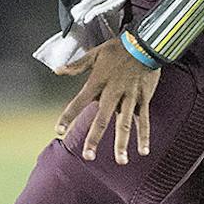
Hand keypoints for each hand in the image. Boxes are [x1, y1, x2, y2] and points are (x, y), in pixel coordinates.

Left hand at [53, 38, 161, 164]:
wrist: (145, 42)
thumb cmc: (119, 47)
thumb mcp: (95, 53)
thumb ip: (77, 65)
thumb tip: (58, 70)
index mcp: (98, 82)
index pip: (78, 102)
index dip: (68, 117)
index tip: (58, 131)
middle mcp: (112, 92)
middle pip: (101, 119)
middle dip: (94, 138)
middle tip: (88, 156)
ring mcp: (129, 97)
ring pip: (124, 124)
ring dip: (122, 143)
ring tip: (120, 160)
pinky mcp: (144, 99)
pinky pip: (144, 120)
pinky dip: (144, 135)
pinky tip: (143, 151)